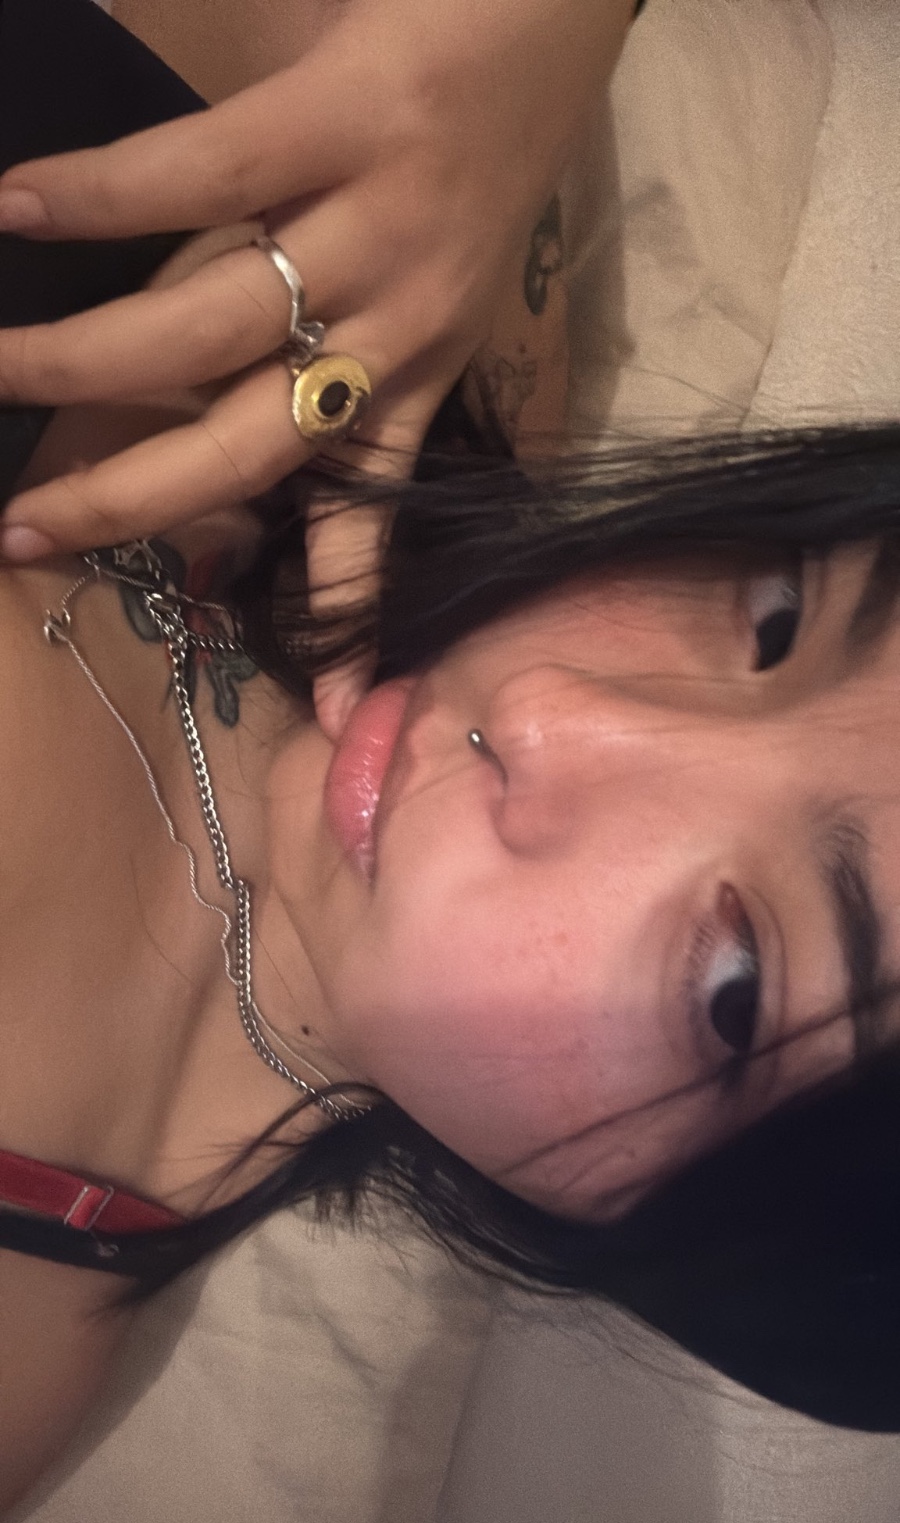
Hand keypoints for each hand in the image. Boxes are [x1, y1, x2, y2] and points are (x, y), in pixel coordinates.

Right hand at [0, 0, 632, 732]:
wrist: (553, 12)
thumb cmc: (484, 152)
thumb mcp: (442, 296)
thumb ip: (358, 368)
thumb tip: (247, 412)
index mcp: (419, 371)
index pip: (364, 511)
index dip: (345, 617)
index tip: (326, 718)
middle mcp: (397, 322)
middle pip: (242, 445)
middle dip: (124, 498)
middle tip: (20, 533)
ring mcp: (371, 227)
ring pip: (202, 326)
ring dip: (81, 355)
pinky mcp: (343, 118)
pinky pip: (202, 171)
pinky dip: (101, 199)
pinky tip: (16, 205)